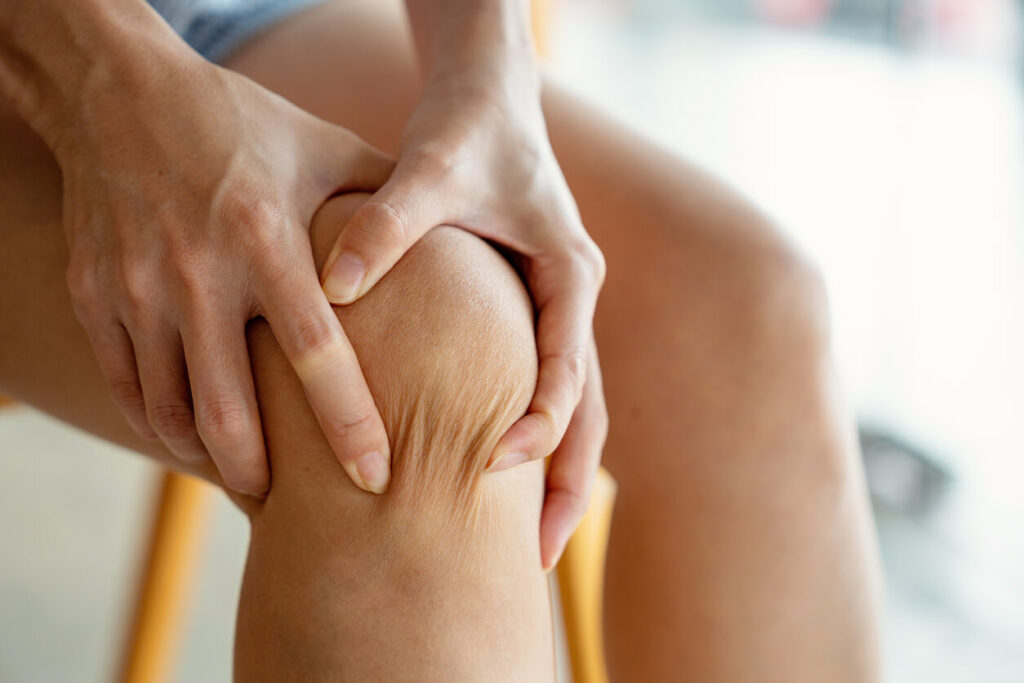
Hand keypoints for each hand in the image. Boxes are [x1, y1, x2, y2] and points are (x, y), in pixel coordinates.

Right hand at [55, 51, 393, 495]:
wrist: (120, 95)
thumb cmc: (241, 123)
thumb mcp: (323, 147)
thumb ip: (387, 199)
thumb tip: (460, 236)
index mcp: (265, 238)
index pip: (315, 351)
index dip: (349, 423)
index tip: (379, 477)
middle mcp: (197, 272)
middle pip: (229, 410)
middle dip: (262, 475)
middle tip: (291, 502)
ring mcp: (135, 288)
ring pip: (170, 412)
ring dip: (209, 460)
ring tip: (246, 479)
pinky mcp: (91, 295)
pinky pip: (125, 387)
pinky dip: (160, 427)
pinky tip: (192, 439)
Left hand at [320, 72, 606, 566]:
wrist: (488, 98)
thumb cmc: (468, 129)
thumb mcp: (431, 168)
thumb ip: (386, 223)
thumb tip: (328, 285)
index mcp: (568, 273)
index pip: (568, 368)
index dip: (540, 424)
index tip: (497, 468)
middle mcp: (573, 302)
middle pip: (588, 413)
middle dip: (568, 486)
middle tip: (536, 559)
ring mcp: (556, 314)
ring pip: (574, 413)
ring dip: (554, 479)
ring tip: (525, 550)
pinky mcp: (531, 317)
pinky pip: (541, 392)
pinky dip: (527, 442)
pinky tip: (489, 484)